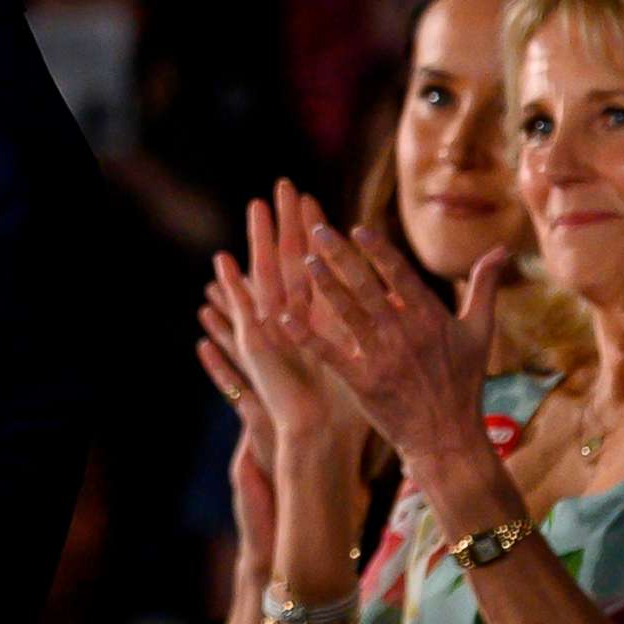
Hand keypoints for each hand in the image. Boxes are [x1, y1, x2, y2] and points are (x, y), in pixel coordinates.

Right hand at [209, 190, 358, 451]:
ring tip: (253, 207)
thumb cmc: (343, 405)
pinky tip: (222, 262)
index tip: (312, 199)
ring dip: (258, 241)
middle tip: (279, 186)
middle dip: (284, 223)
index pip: (312, 262)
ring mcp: (271, 329)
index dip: (311, 231)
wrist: (318, 436)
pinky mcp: (259, 347)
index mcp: (313, 315)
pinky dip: (232, 288)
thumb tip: (401, 296)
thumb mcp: (366, 354)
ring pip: (262, 275)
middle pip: (285, 259)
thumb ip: (381, 323)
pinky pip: (243, 312)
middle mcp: (289, 316)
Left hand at [278, 199, 508, 480]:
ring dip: (325, 286)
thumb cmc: (464, 382)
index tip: (357, 229)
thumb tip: (502, 248)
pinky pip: (330, 354)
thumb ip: (484, 288)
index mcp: (431, 318)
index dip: (378, 250)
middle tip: (317, 229)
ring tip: (305, 261)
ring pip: (348, 314)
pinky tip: (284, 317)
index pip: (400, 275)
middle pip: (368, 287)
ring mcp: (383, 358)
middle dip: (341, 256)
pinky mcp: (363, 382)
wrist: (447, 437)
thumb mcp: (480, 332)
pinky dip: (307, 335)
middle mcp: (405, 334)